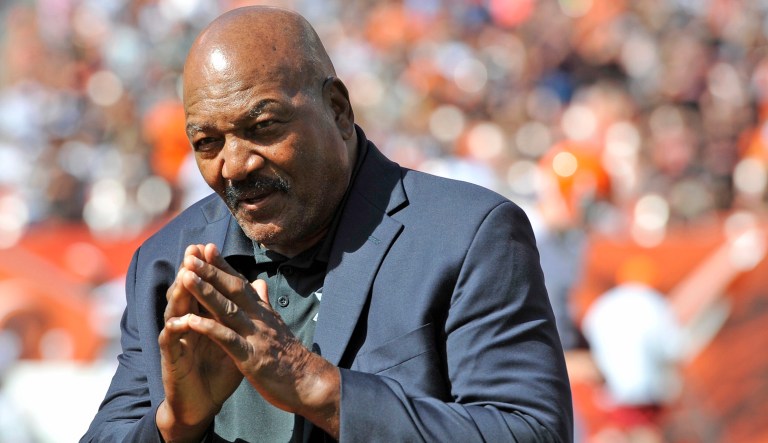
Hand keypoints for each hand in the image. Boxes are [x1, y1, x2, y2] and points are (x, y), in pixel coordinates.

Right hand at [156, 245, 243, 441]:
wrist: (203, 403)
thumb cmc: (218, 369)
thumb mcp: (236, 337)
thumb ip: (244, 311)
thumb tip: (257, 285)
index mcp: (203, 318)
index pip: (204, 288)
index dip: (208, 269)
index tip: (211, 246)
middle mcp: (188, 324)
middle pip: (187, 293)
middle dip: (189, 271)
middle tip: (191, 251)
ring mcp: (178, 340)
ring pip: (175, 311)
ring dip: (178, 294)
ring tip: (183, 276)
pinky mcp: (171, 359)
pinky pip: (170, 342)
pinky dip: (174, 329)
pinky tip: (177, 319)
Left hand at [179, 243, 339, 437]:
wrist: (308, 382)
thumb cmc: (290, 357)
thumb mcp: (276, 325)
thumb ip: (264, 303)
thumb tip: (259, 282)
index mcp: (262, 311)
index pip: (240, 283)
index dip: (223, 265)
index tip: (206, 248)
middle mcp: (259, 318)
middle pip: (232, 289)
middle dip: (210, 271)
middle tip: (190, 254)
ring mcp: (255, 336)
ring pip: (227, 308)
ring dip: (205, 291)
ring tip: (186, 276)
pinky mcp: (251, 357)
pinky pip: (227, 339)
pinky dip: (209, 328)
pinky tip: (190, 320)